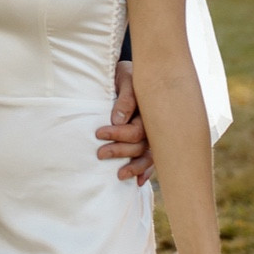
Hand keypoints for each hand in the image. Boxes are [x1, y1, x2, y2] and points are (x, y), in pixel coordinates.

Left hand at [95, 61, 153, 181]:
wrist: (134, 70)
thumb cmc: (126, 73)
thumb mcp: (125, 78)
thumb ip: (124, 97)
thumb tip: (118, 119)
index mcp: (150, 109)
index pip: (137, 131)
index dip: (118, 134)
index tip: (99, 133)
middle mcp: (155, 124)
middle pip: (141, 145)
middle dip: (121, 151)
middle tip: (100, 154)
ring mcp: (154, 133)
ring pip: (148, 155)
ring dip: (135, 167)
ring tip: (119, 176)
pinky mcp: (150, 139)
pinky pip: (152, 158)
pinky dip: (146, 171)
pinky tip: (139, 182)